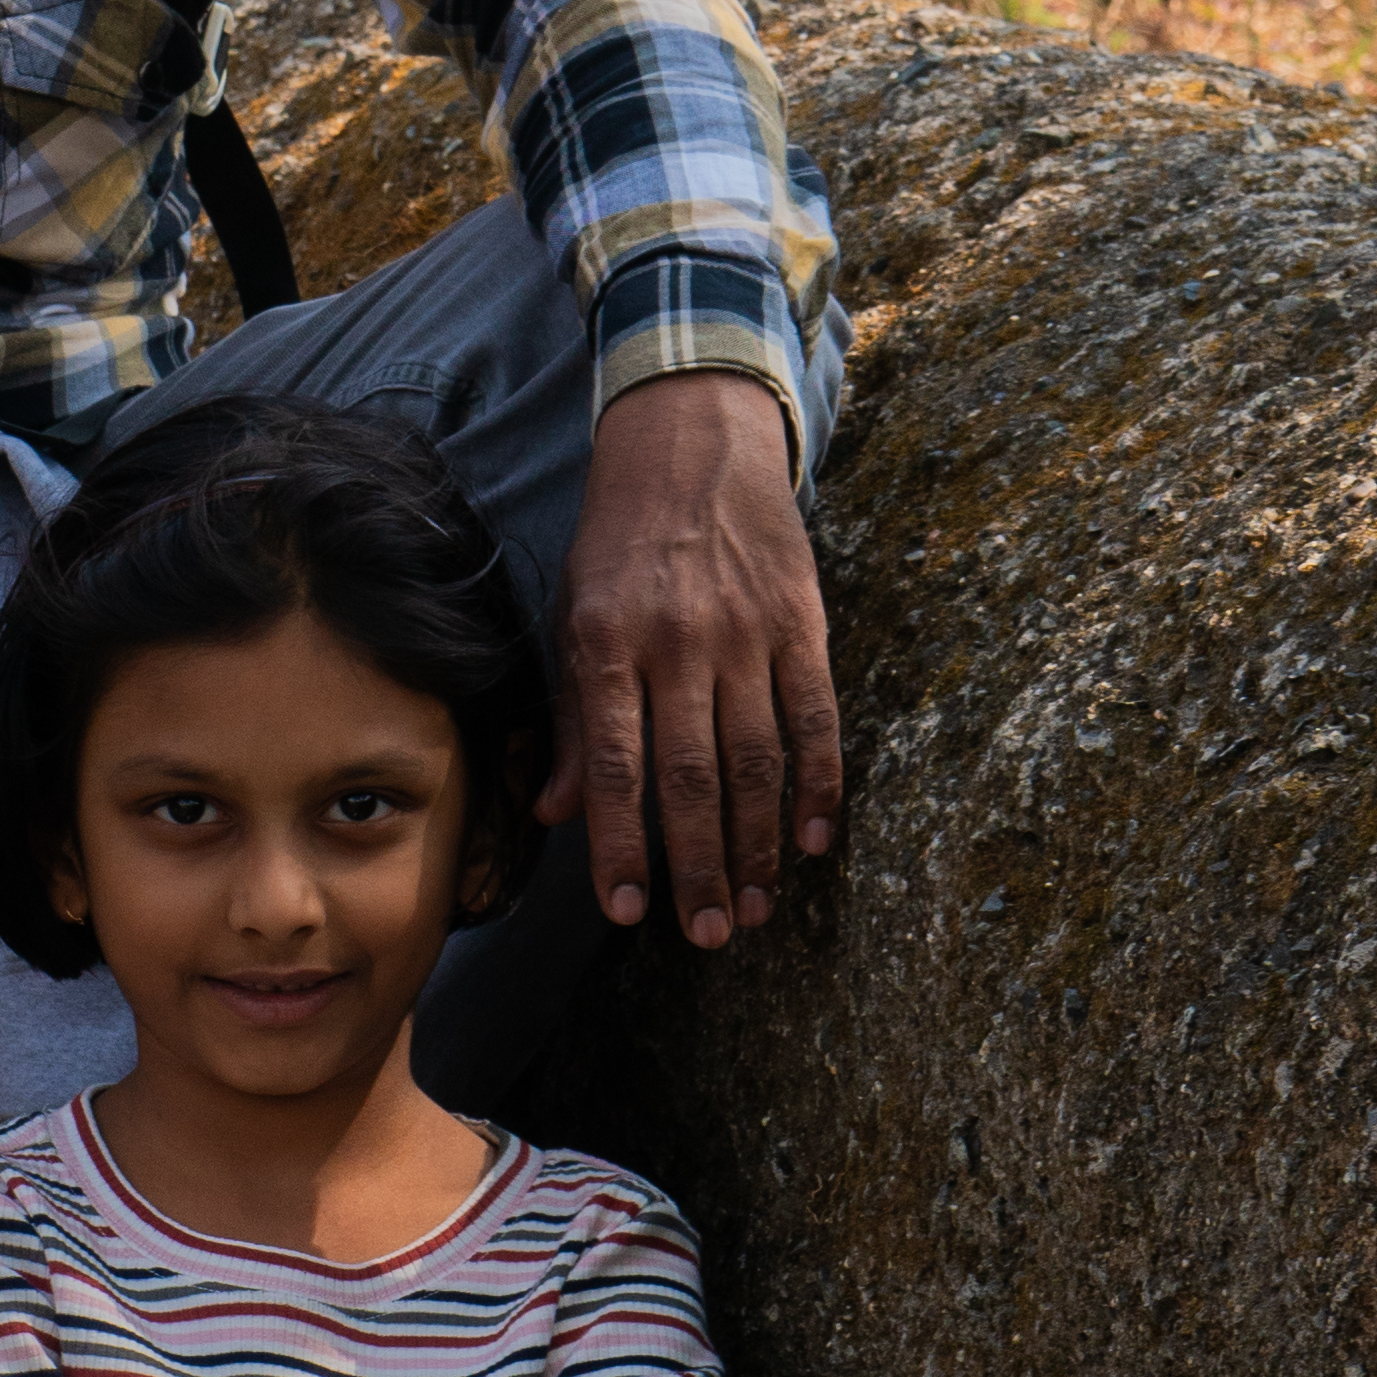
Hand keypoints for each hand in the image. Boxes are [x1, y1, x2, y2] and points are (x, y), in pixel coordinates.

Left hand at [542, 371, 841, 946]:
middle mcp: (675, 642)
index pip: (616, 767)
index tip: (627, 913)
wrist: (691, 440)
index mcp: (605, 643)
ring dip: (759, 845)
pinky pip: (815, 719)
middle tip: (708, 936)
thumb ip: (573, 717)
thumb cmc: (618, 540)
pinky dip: (818, 786)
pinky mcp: (801, 622)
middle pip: (690, 779)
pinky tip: (812, 842)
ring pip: (756, 761)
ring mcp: (744, 633)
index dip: (621, 847)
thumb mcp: (570, 613)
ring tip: (756, 909)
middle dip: (699, 867)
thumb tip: (558, 814)